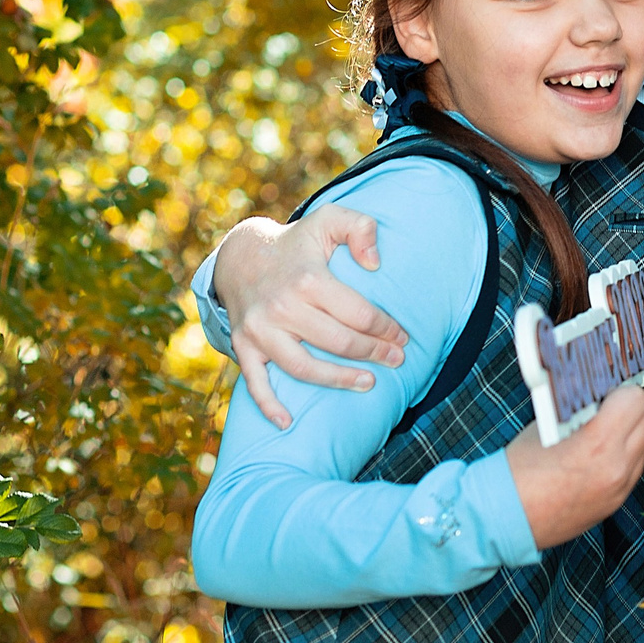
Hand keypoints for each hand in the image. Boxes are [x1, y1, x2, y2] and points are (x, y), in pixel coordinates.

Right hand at [211, 207, 409, 428]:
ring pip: (304, 367)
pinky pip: (255, 382)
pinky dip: (269, 405)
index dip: (386, 329)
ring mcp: (260, 329)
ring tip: (368, 384)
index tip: (402, 337)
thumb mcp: (329, 219)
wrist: (241, 255)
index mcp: (309, 278)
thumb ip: (360, 228)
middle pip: (338, 343)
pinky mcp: (243, 344)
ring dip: (339, 381)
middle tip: (397, 360)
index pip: (359, 314)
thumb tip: (375, 263)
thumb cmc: (297, 242)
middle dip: (374, 354)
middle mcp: (282, 306)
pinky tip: (288, 423)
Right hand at [503, 383, 643, 548]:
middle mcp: (616, 468)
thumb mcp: (548, 424)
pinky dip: (625, 455)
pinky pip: (634, 468)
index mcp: (598, 444)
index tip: (605, 390)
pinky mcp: (616, 503)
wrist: (506, 518)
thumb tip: (596, 388)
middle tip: (607, 404)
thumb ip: (579, 405)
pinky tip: (599, 454)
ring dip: (631, 431)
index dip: (620, 389)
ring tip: (602, 429)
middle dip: (631, 406)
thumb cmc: (518, 471)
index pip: (635, 399)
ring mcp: (619, 489)